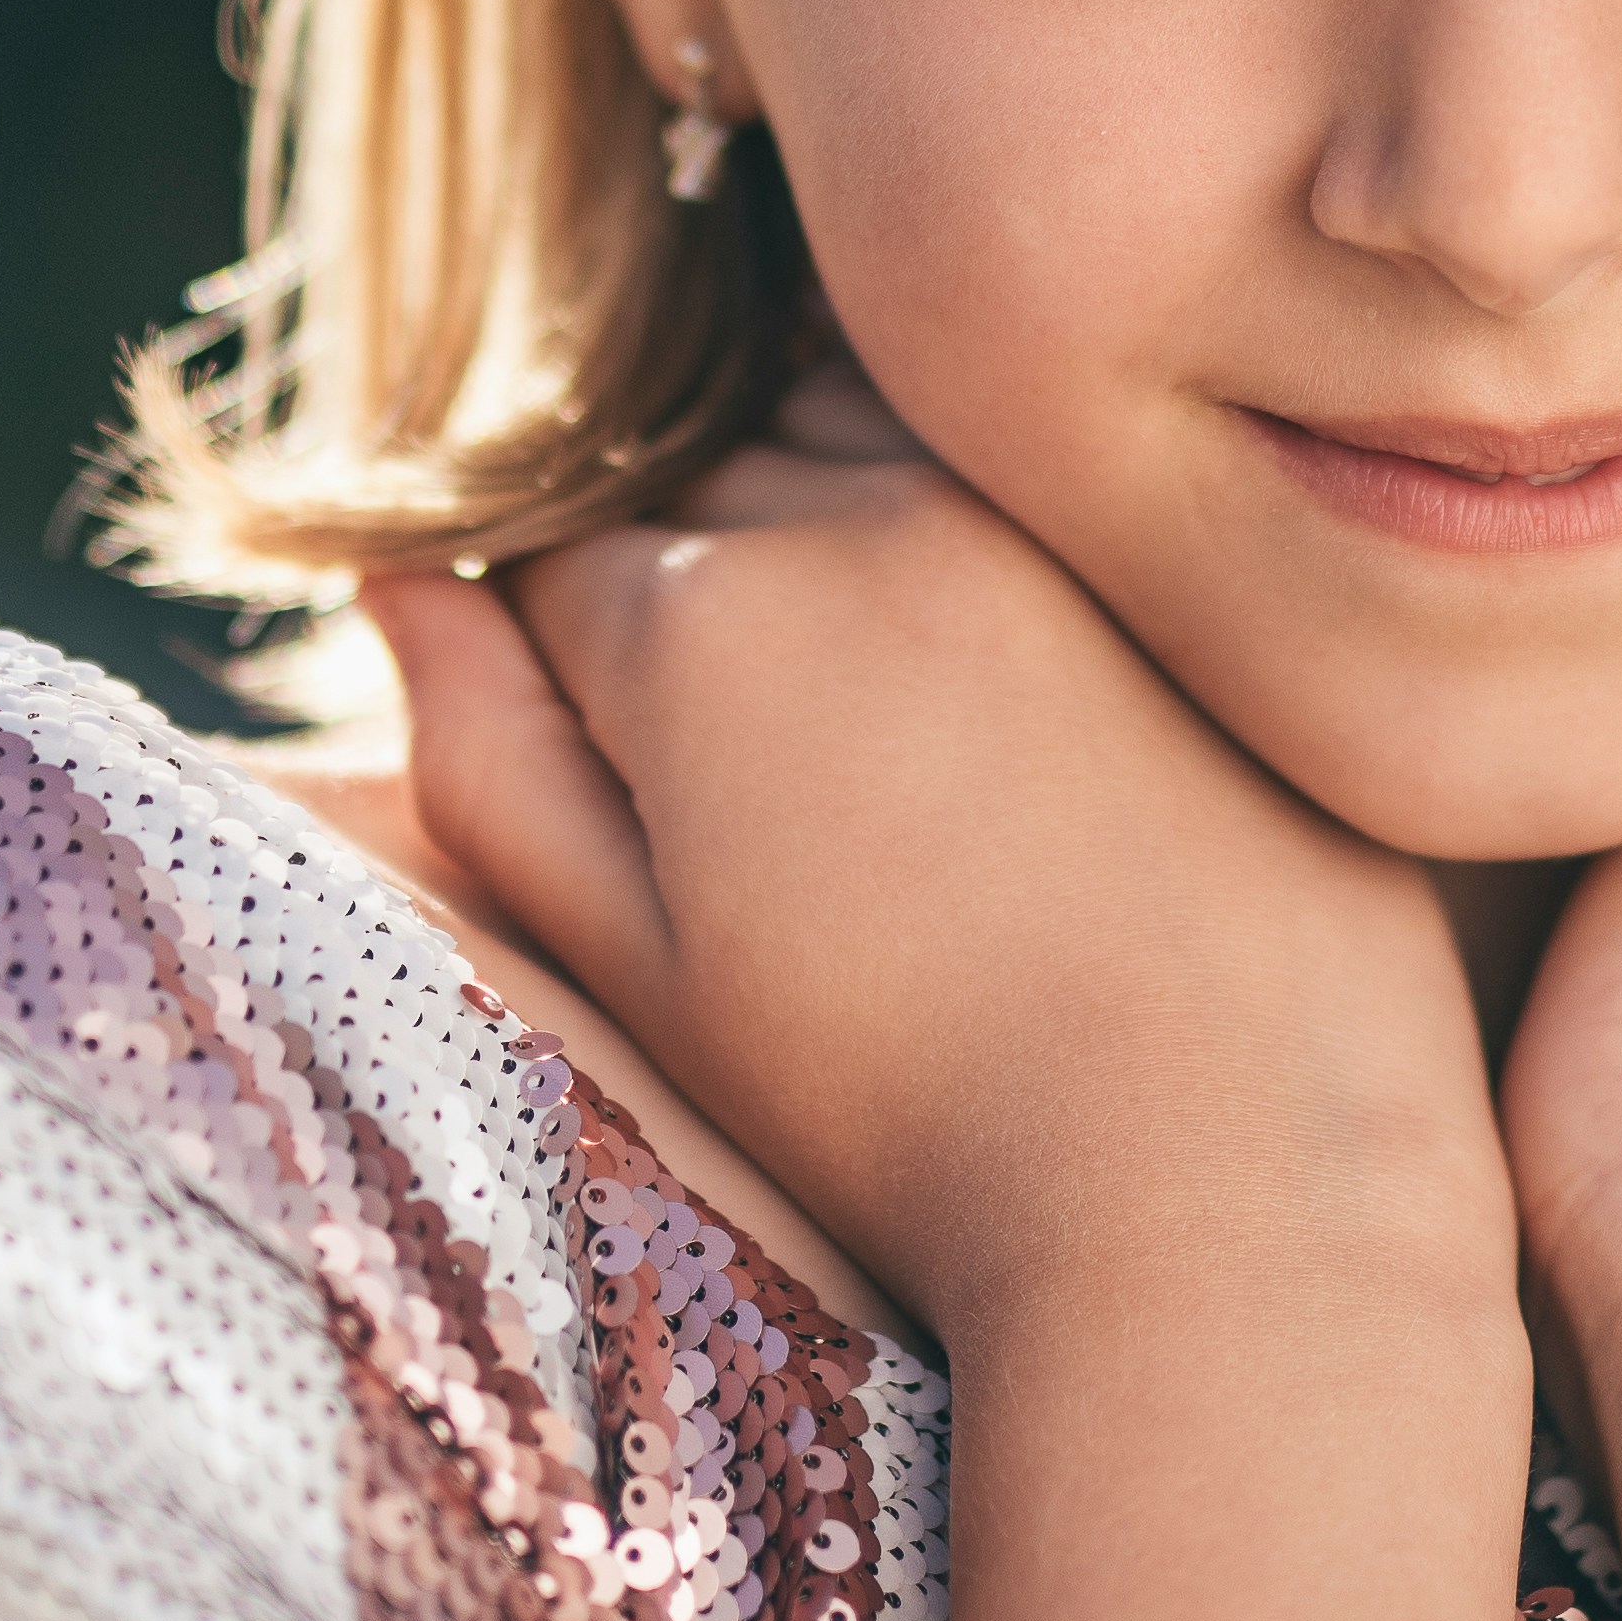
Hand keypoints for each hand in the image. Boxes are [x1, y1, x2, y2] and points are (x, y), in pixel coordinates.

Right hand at [361, 370, 1512, 1356]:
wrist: (1225, 1182)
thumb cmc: (908, 1121)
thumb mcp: (647, 976)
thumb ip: (492, 761)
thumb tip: (396, 582)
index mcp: (697, 620)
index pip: (551, 562)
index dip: (584, 688)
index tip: (665, 812)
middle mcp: (855, 513)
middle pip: (703, 474)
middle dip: (704, 594)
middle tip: (789, 798)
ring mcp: (1030, 511)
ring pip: (853, 438)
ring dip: (837, 533)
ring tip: (901, 745)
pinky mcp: (1168, 544)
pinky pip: (1017, 469)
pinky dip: (979, 529)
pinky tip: (1021, 694)